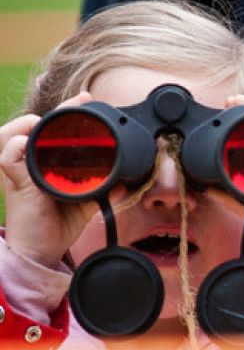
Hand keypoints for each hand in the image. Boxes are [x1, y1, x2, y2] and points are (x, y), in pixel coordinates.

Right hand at [0, 94, 98, 266]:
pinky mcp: (15, 182)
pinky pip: (8, 155)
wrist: (43, 251)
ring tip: (48, 121)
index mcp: (44, 164)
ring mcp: (19, 171)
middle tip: (81, 101)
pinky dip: (18, 145)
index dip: (66, 112)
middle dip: (58, 111)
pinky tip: (30, 142)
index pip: (50, 130)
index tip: (88, 99)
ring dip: (30, 123)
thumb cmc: (57, 225)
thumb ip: (102, 189)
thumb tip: (126, 182)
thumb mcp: (84, 202)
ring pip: (11, 134)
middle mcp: (29, 163)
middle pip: (35, 126)